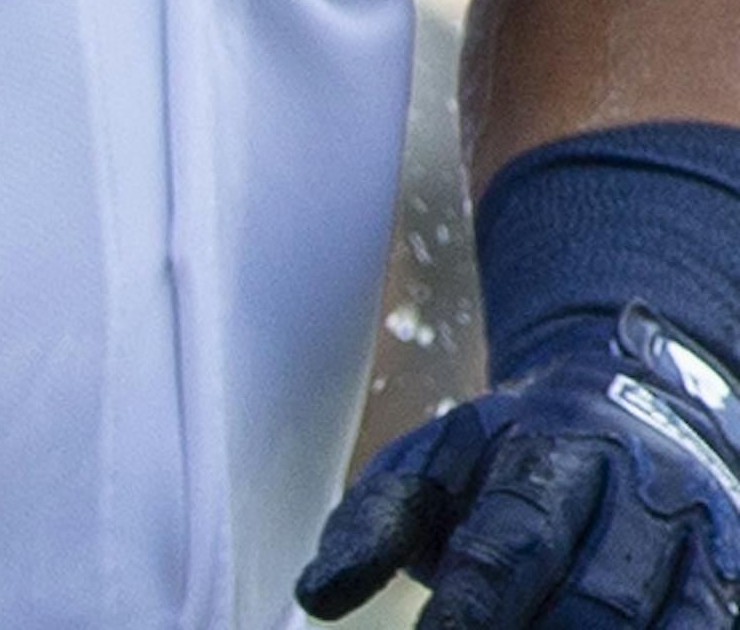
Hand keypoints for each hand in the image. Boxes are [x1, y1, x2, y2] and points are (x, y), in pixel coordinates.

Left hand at [300, 307, 739, 629]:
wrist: (634, 405)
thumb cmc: (507, 464)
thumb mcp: (437, 463)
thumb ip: (376, 521)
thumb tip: (316, 595)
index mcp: (553, 449)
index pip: (515, 534)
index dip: (479, 598)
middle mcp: (640, 493)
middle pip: (598, 601)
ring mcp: (701, 546)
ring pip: (674, 626)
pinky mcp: (734, 584)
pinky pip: (708, 628)